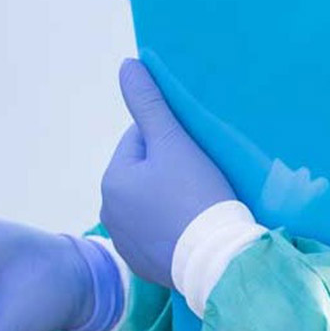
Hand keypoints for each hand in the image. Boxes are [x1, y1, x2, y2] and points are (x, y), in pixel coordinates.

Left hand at [100, 59, 234, 286]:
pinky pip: (158, 232)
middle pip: (144, 172)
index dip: (170, 141)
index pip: (139, 140)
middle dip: (168, 170)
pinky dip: (173, 227)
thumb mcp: (173, 142)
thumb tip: (127, 64)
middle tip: (200, 179)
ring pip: (150, 202)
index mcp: (111, 180)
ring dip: (169, 198)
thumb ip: (148, 102)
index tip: (194, 155)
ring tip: (199, 203)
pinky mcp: (144, 266)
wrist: (220, 262)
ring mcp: (125, 243)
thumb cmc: (196, 196)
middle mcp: (109, 213)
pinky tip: (194, 228)